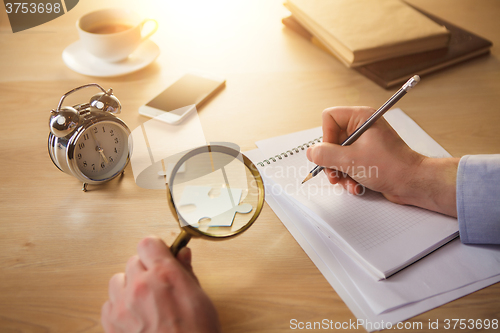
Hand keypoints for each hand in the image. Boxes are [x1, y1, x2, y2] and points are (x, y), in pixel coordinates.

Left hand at [101, 236, 220, 332]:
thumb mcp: (200, 298)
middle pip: (133, 261)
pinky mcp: (112, 325)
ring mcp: (123, 306)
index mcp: (165, 275)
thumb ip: (186, 272)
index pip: (148, 243)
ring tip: (145, 303)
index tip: (161, 257)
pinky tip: (135, 318)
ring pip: (118, 280)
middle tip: (158, 286)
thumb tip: (182, 253)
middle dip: (145, 270)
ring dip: (129, 287)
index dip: (155, 250)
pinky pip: (108, 304)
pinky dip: (119, 307)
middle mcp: (140, 286)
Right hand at [306, 106, 457, 216]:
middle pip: (331, 140)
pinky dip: (349, 177)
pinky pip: (348, 165)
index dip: (326, 137)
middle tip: (335, 174)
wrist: (413, 183)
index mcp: (361, 118)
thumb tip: (311, 152)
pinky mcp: (367, 157)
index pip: (329, 118)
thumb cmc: (392, 167)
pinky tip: (356, 185)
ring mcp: (364, 143)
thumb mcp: (351, 160)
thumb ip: (326, 155)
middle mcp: (362, 127)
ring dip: (340, 173)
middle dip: (332, 161)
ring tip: (348, 182)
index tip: (332, 152)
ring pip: (338, 155)